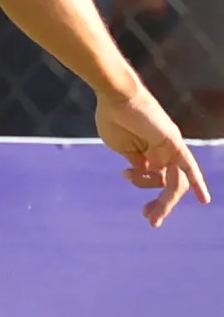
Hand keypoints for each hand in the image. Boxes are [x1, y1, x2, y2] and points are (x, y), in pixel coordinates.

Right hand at [96, 84, 208, 226]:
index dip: (146, 189)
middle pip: (169, 184)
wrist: (116, 98)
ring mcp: (171, 148)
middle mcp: (165, 152)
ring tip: (151, 215)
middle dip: (160, 204)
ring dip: (165, 202)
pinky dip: (196, 182)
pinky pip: (188, 165)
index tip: (131, 191)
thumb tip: (142, 174)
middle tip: (148, 218)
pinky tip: (203, 199)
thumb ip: (134, 162)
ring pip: (175, 182)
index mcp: (151, 154)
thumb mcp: (121, 147)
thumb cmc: (113, 118)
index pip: (157, 179)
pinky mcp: (173, 143)